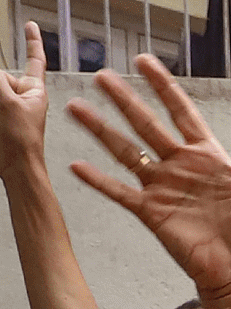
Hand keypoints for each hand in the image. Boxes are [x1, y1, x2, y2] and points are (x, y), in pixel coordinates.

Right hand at [0, 23, 48, 181]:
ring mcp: (9, 107)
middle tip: (3, 110)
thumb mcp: (6, 101)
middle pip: (1, 76)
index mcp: (35, 90)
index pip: (34, 58)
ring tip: (1, 119)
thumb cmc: (22, 142)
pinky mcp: (0, 117)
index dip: (32, 41)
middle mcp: (23, 96)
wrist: (15, 168)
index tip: (32, 26)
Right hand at [65, 54, 230, 295]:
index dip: (164, 88)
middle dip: (125, 100)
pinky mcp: (152, 213)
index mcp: (208, 157)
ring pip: (126, 152)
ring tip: (75, 107)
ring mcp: (163, 188)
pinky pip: (120, 193)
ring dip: (101, 130)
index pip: (182, 113)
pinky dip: (99, 180)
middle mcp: (180, 167)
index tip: (145, 63)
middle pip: (147, 125)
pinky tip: (77, 165)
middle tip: (102, 76)